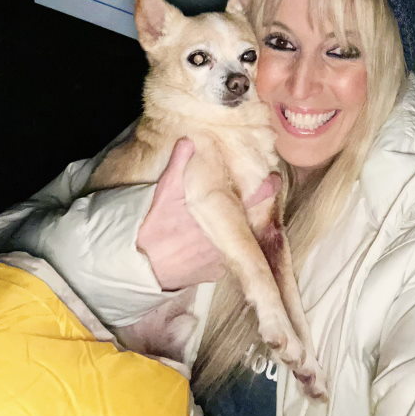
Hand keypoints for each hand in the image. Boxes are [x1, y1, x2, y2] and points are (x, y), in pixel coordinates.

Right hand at [136, 138, 279, 290]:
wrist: (142, 267)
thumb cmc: (154, 227)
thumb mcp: (164, 191)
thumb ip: (179, 164)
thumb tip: (188, 141)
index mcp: (220, 213)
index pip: (256, 198)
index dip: (266, 189)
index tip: (273, 181)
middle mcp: (227, 238)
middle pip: (244, 222)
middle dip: (242, 213)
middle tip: (235, 207)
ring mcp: (222, 258)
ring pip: (232, 243)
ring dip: (227, 236)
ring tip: (204, 231)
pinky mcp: (214, 274)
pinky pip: (221, 260)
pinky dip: (215, 254)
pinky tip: (199, 248)